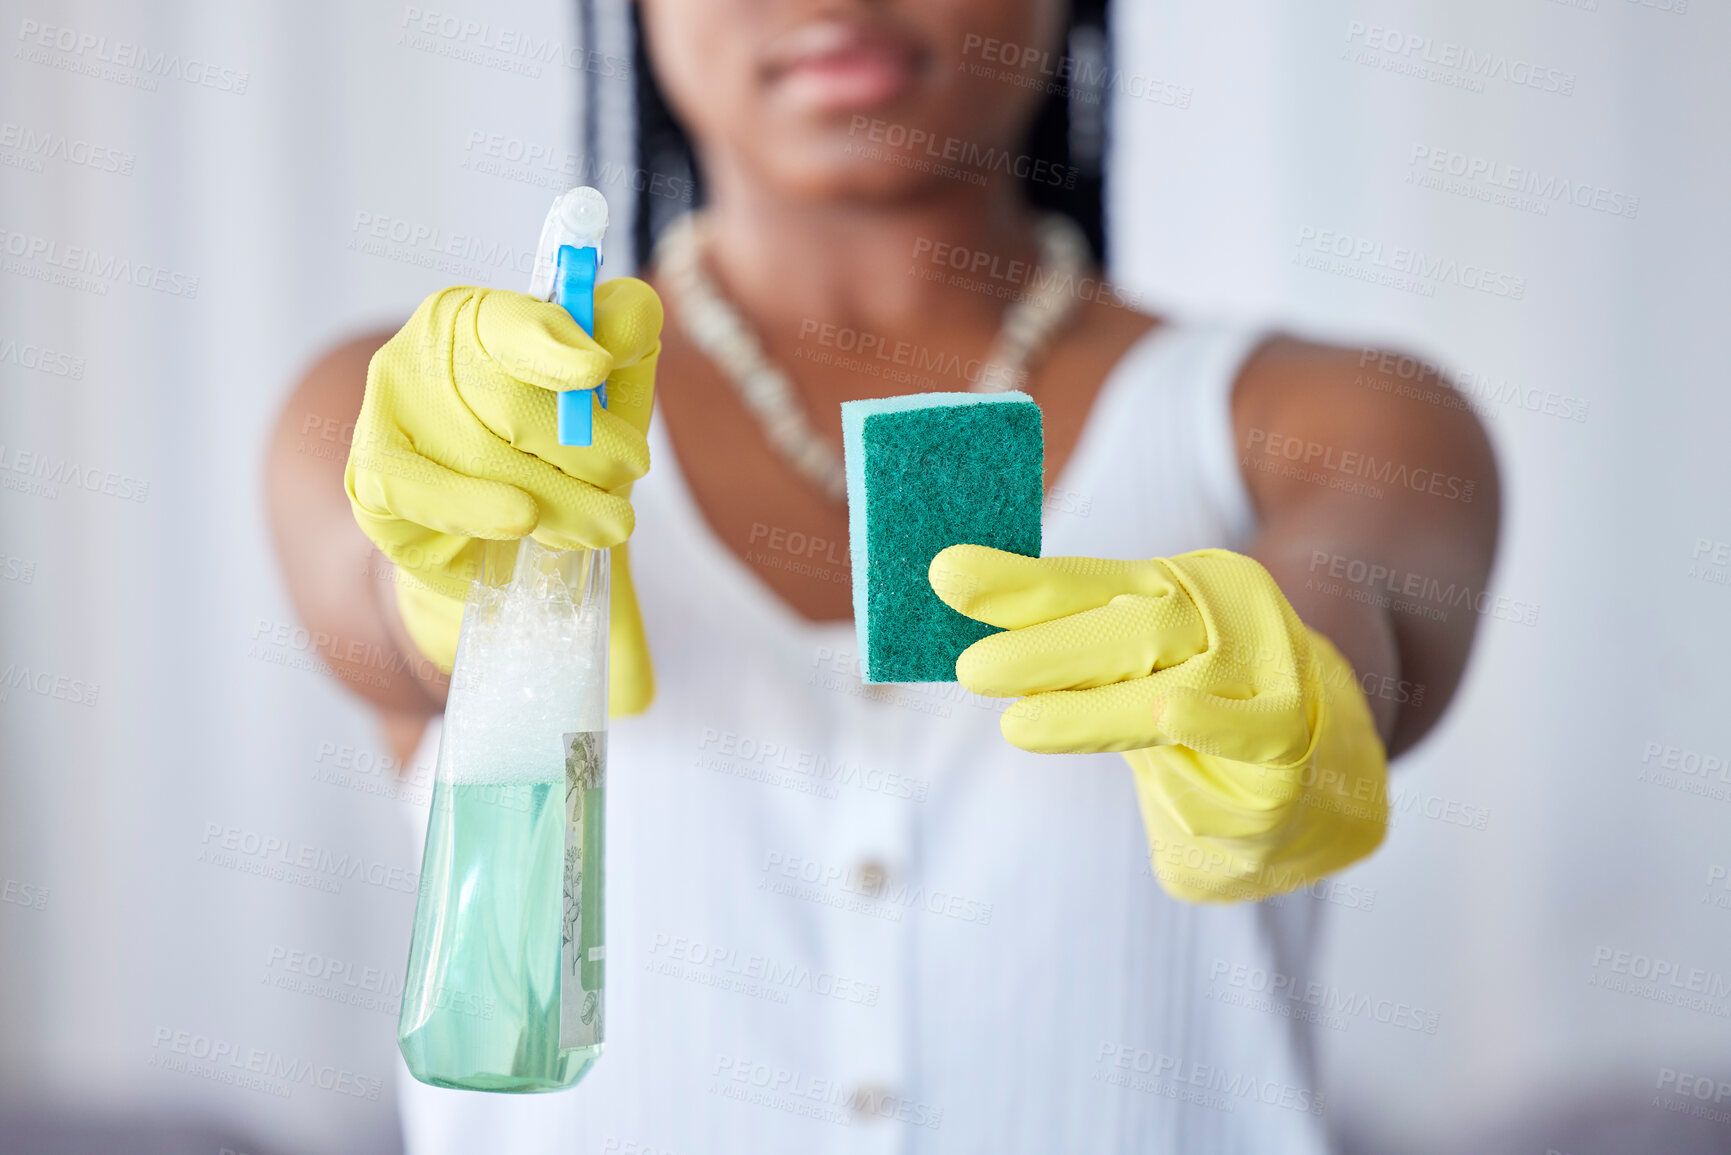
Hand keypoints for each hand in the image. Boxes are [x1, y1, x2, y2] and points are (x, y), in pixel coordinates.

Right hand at [344, 282, 661, 713]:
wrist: (495, 543)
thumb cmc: (559, 452)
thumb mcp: (609, 391)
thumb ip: (625, 339)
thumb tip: (632, 312)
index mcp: (480, 317)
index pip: (514, 322)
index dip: (556, 345)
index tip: (598, 368)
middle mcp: (425, 352)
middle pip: (510, 399)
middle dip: (583, 445)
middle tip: (631, 471)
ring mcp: (392, 415)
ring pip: (482, 455)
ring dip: (557, 495)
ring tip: (609, 523)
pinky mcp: (372, 477)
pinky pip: (424, 492)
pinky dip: (476, 508)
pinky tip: (521, 521)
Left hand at [930, 545, 1386, 901]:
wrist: (1328, 765)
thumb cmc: (1204, 703)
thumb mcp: (1131, 661)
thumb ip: (1057, 635)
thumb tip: (953, 602)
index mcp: (1177, 586)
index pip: (1085, 582)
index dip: (1017, 583)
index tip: (947, 574)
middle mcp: (1226, 616)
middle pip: (1130, 629)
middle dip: (1047, 650)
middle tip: (972, 669)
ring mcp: (1268, 674)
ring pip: (1173, 686)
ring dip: (1092, 710)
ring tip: (1018, 725)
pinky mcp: (1295, 742)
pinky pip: (1253, 733)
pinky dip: (1210, 727)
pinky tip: (1169, 717)